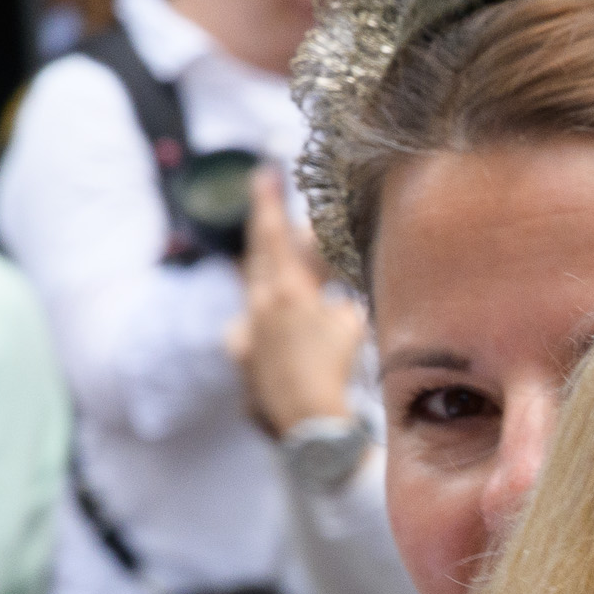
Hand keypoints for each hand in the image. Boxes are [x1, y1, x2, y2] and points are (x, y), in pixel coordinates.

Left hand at [225, 170, 368, 439]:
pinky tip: (272, 318)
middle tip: (264, 188)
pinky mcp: (242, 354)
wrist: (308, 422)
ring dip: (269, 267)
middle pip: (260, 253)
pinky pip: (251, 321)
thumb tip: (338, 291)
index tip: (264, 171)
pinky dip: (265, 312)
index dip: (269, 201)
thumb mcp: (350, 327)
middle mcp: (258, 305)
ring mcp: (247, 330)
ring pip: (255, 285)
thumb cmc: (337, 374)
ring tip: (280, 253)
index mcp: (286, 291)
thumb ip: (340, 300)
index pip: (275, 234)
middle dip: (266, 222)